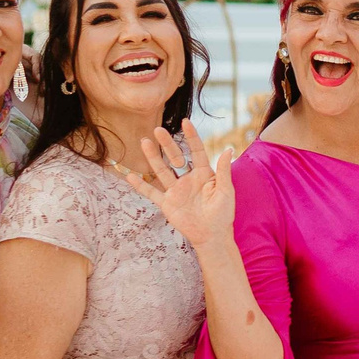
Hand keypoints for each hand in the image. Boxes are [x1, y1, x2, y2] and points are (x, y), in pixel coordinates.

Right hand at [121, 120, 234, 251]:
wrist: (212, 236)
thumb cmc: (223, 214)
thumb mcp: (225, 191)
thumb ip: (224, 171)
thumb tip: (228, 149)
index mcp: (203, 174)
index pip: (196, 151)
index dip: (192, 137)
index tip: (185, 122)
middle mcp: (187, 179)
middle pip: (175, 157)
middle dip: (167, 144)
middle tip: (158, 130)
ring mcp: (175, 191)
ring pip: (161, 170)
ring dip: (153, 157)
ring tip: (144, 142)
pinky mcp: (167, 203)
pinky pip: (151, 193)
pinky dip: (140, 185)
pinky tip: (130, 176)